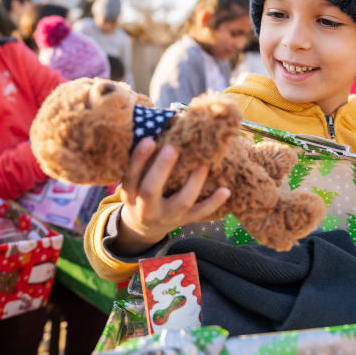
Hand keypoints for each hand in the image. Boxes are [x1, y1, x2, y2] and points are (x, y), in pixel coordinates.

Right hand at [113, 138, 229, 255]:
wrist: (143, 228)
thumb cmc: (139, 193)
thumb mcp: (132, 183)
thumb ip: (141, 163)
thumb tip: (157, 126)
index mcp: (130, 195)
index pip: (130, 177)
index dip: (138, 159)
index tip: (149, 139)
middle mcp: (146, 208)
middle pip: (150, 191)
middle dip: (161, 169)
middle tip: (172, 148)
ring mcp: (167, 217)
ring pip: (181, 202)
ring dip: (194, 182)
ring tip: (204, 163)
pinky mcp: (183, 221)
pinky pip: (200, 213)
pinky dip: (214, 202)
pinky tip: (225, 190)